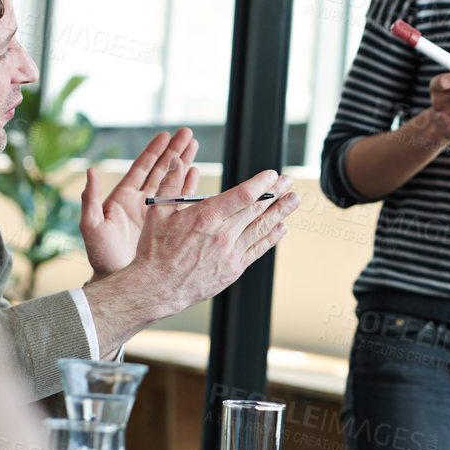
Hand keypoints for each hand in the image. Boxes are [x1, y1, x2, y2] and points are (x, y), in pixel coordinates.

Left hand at [79, 128, 197, 277]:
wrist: (118, 280)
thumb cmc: (101, 256)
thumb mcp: (91, 227)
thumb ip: (90, 199)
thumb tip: (90, 171)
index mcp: (123, 198)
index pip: (142, 168)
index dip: (154, 151)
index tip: (165, 135)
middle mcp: (141, 202)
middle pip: (161, 170)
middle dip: (174, 151)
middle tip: (187, 133)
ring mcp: (155, 213)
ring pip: (172, 182)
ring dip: (184, 164)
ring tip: (195, 146)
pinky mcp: (167, 225)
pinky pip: (180, 202)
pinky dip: (188, 187)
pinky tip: (196, 174)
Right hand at [116, 162, 300, 317]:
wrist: (156, 288)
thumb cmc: (155, 250)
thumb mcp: (158, 212)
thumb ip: (172, 184)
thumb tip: (179, 161)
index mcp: (205, 217)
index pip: (242, 195)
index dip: (261, 183)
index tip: (272, 174)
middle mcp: (222, 235)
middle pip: (256, 209)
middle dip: (275, 193)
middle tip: (288, 180)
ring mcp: (230, 253)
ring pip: (261, 228)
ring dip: (280, 212)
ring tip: (294, 199)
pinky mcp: (233, 269)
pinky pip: (257, 250)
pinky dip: (271, 237)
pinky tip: (281, 227)